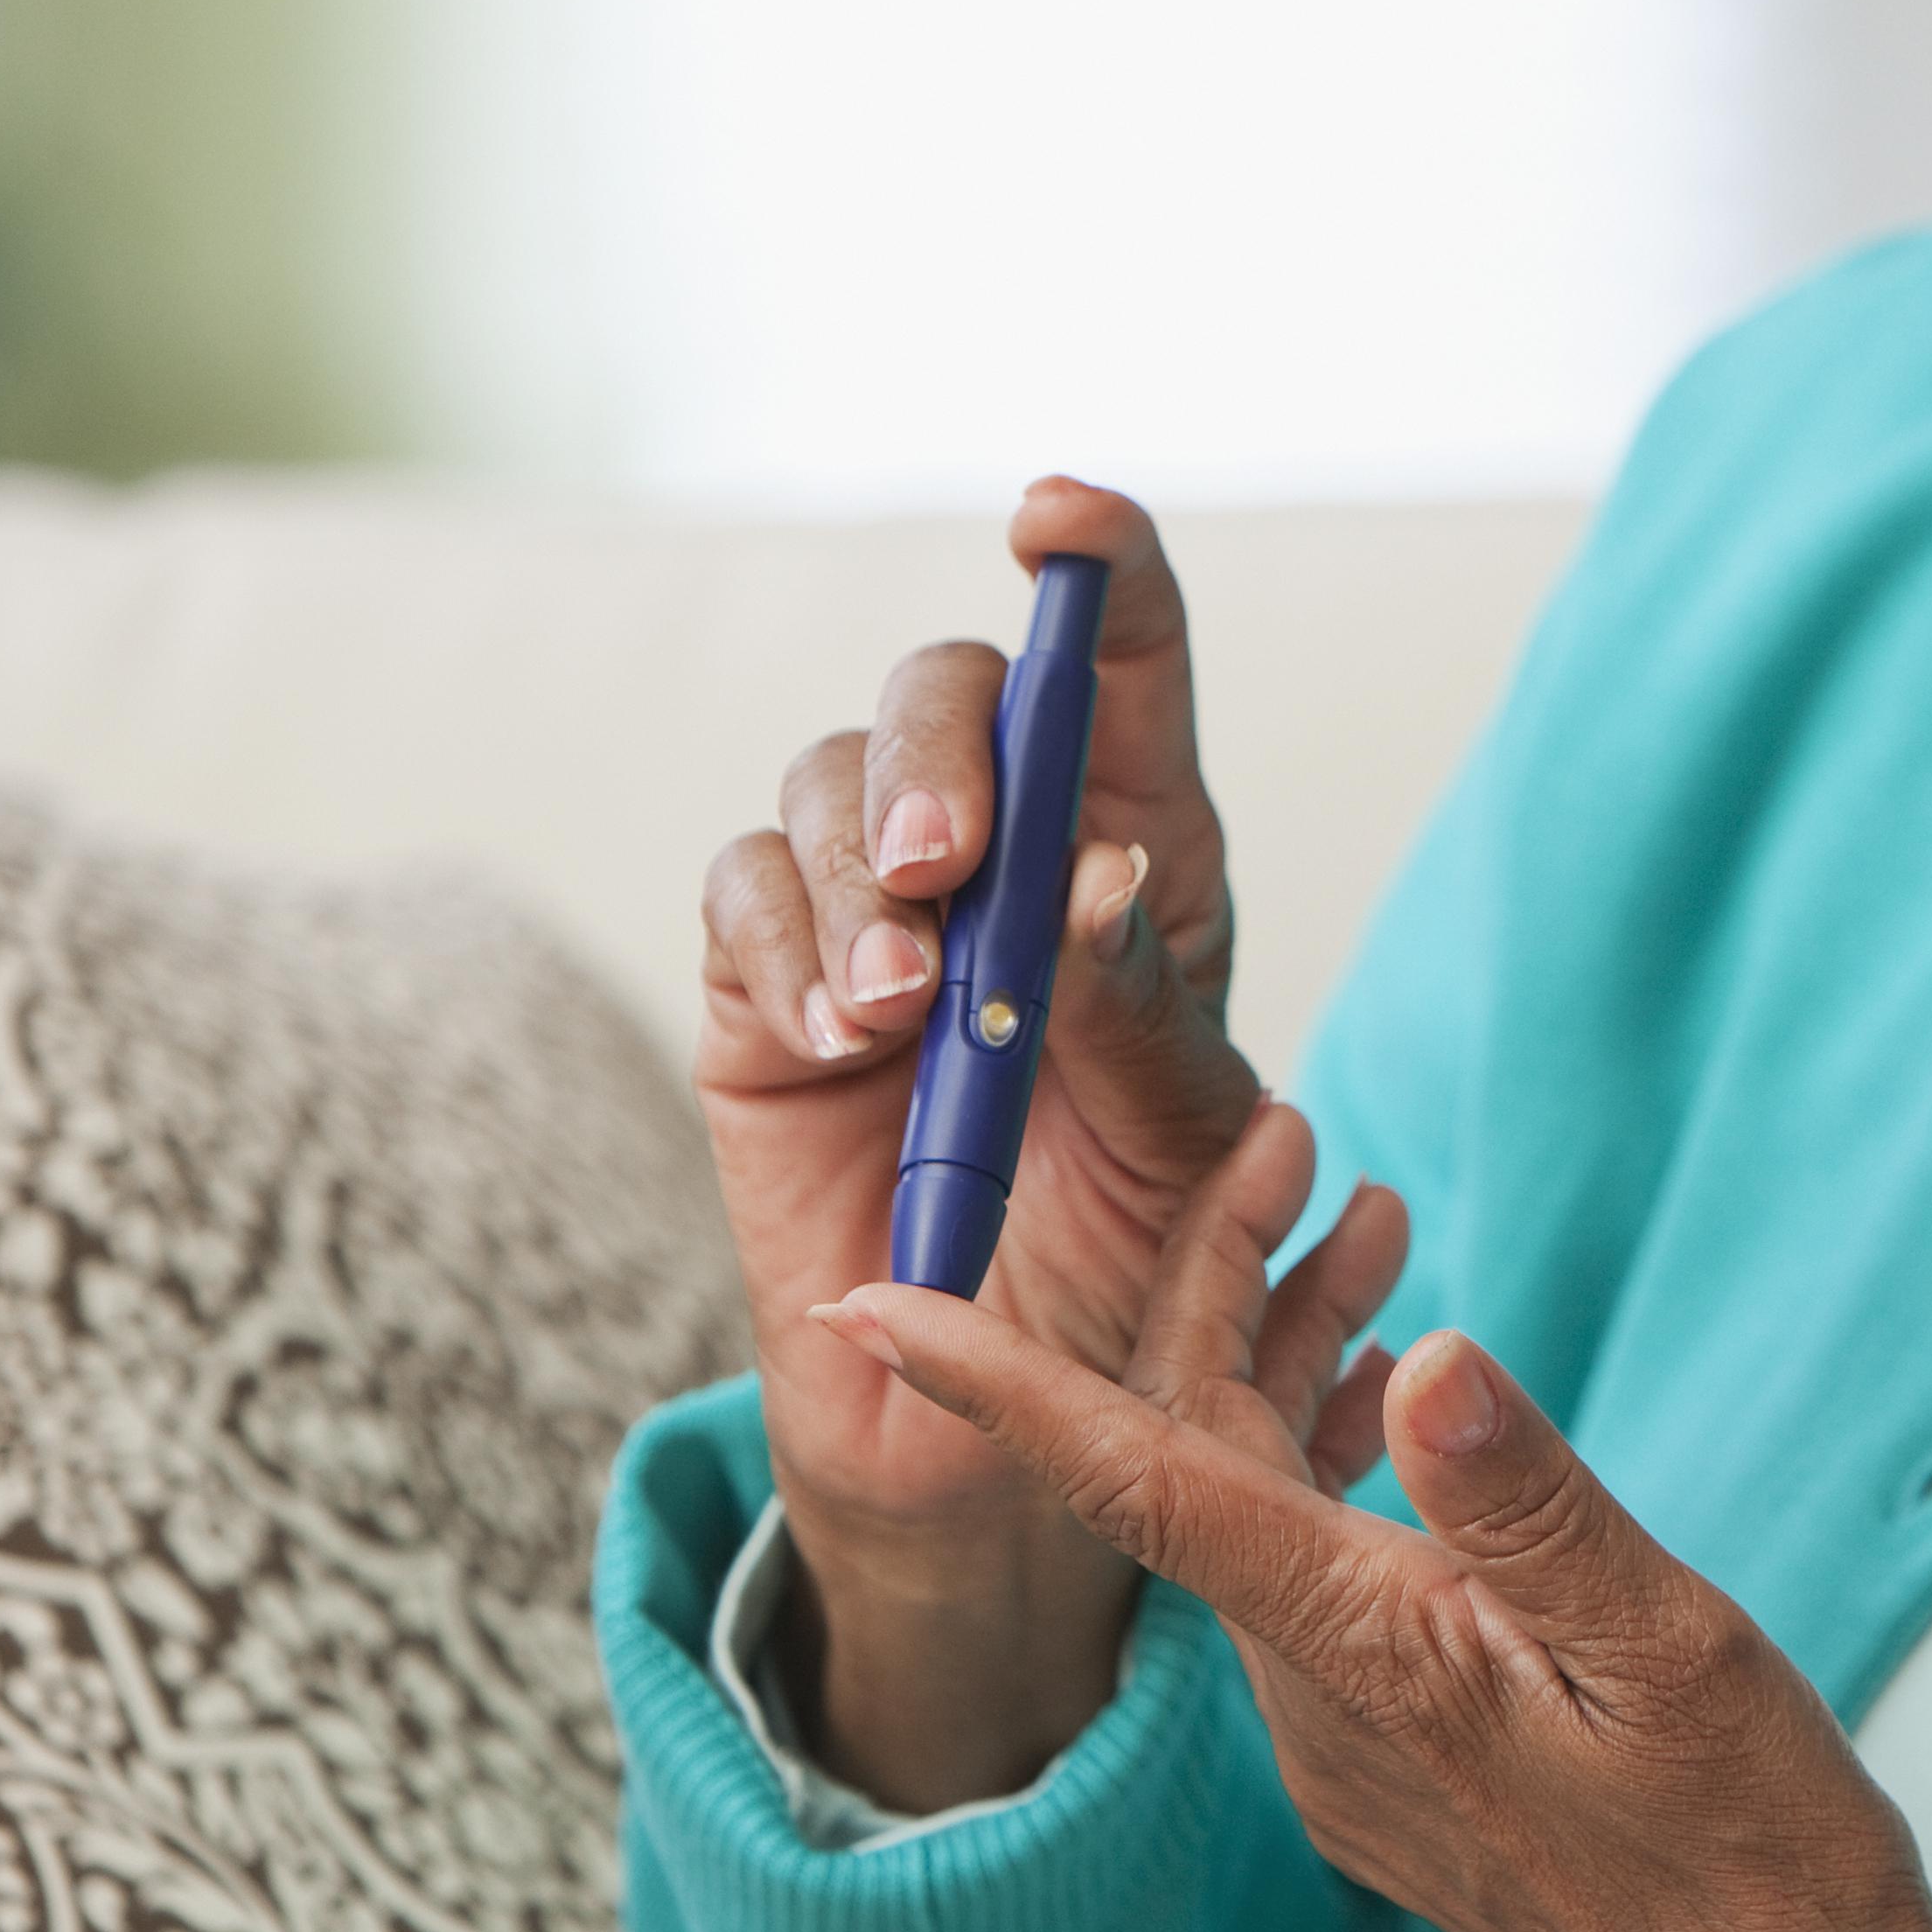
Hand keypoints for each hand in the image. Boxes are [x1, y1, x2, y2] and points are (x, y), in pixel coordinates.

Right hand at [694, 478, 1408, 1809]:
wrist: (1005, 1414)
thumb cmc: (1131, 1260)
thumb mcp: (1186, 1147)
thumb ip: (1148, 1018)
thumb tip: (1087, 882)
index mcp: (1137, 849)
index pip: (1122, 657)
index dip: (1099, 564)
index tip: (1058, 517)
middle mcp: (1002, 846)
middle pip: (951, 696)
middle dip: (941, 754)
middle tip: (949, 870)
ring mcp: (873, 903)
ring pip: (829, 783)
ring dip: (859, 879)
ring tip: (903, 1015)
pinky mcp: (767, 980)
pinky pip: (745, 894)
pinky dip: (790, 945)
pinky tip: (849, 1036)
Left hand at [811, 1107, 1931, 1931]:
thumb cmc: (1750, 1849)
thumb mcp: (1671, 1648)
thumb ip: (1536, 1506)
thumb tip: (1430, 1357)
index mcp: (1369, 1651)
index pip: (1140, 1487)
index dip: (1001, 1385)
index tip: (880, 1302)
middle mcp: (1320, 1701)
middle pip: (1196, 1459)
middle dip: (1217, 1284)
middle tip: (1282, 1144)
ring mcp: (1345, 1742)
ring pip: (1253, 1512)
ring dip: (1290, 1361)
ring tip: (1374, 1228)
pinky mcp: (1387, 1761)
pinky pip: (1305, 1578)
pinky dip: (1329, 1460)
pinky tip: (1400, 1406)